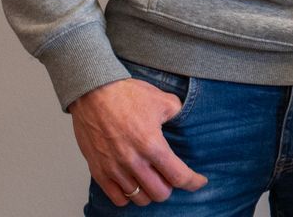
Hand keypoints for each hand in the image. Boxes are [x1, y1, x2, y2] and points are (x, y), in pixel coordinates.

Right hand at [70, 78, 207, 205]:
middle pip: (160, 193)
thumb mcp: (164, 101)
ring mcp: (114, 169)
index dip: (193, 182)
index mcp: (152, 145)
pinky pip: (117, 198)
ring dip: (149, 192)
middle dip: (170, 187)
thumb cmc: (127, 95)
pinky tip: (133, 185)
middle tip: (170, 177)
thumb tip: (184, 121)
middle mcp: (133, 161)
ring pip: (139, 198)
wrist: (93, 93)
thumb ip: (178, 114)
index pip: (179, 176)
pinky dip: (128, 196)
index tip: (199, 181)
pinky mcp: (98, 171)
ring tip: (152, 180)